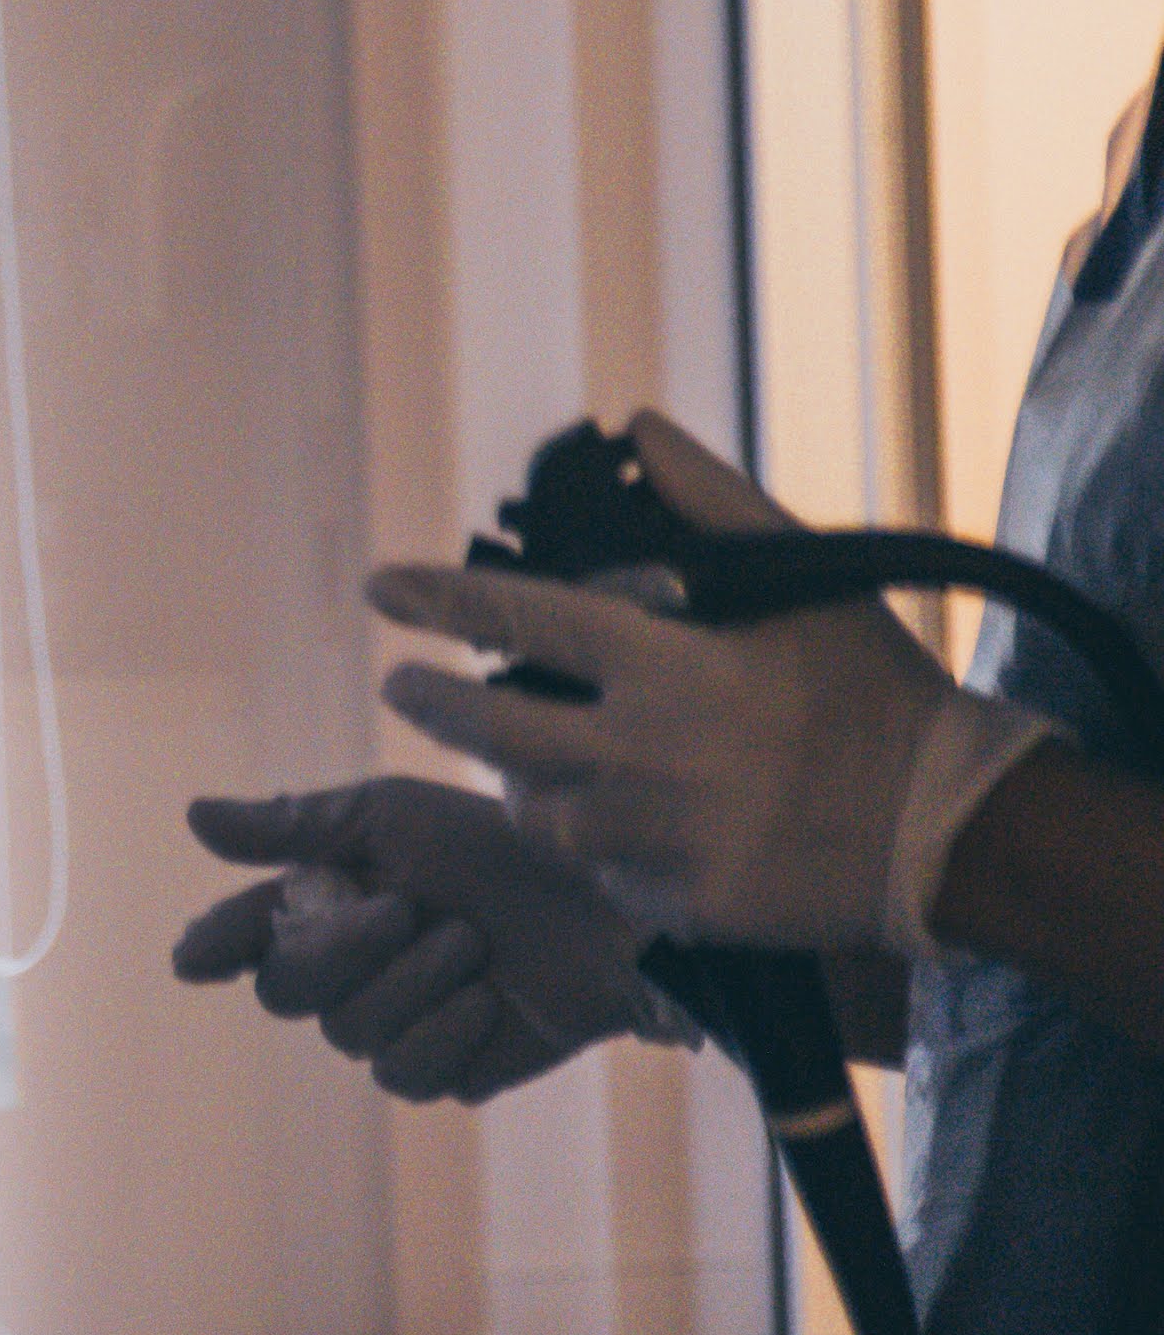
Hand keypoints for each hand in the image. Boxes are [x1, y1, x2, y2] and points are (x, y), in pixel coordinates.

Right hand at [173, 775, 683, 1100]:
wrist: (607, 909)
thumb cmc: (501, 847)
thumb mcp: (392, 818)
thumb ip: (292, 826)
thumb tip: (191, 817)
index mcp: (324, 903)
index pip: (242, 934)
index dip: (214, 946)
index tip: (195, 958)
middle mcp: (346, 970)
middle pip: (285, 989)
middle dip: (343, 949)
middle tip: (406, 909)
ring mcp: (392, 1026)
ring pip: (348, 1033)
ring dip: (414, 984)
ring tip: (474, 946)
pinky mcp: (445, 1071)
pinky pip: (405, 1074)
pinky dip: (446, 1033)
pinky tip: (487, 1003)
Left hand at [365, 411, 1051, 955]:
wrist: (955, 831)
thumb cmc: (876, 693)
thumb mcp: (806, 583)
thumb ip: (711, 502)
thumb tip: (638, 428)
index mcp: (670, 667)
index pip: (520, 621)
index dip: (441, 600)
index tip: (379, 588)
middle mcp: (647, 754)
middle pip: (491, 733)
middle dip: (431, 705)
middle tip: (399, 683)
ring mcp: (658, 838)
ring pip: (536, 814)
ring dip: (521, 783)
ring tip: (527, 760)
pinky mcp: (677, 906)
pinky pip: (598, 875)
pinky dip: (594, 846)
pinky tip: (618, 824)